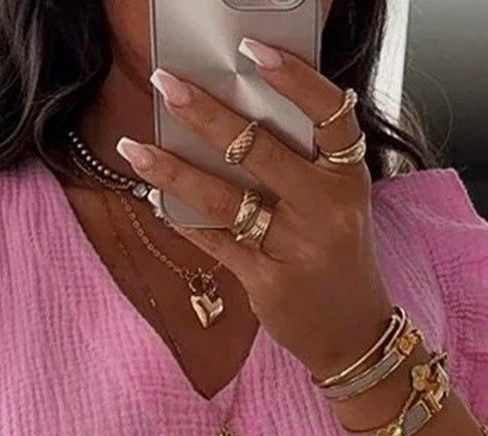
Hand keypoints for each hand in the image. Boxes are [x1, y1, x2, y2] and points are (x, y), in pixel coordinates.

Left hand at [118, 44, 393, 381]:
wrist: (352, 334)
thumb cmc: (338, 258)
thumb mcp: (338, 203)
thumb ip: (302, 163)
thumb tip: (234, 119)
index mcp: (347, 176)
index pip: (329, 112)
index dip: (294, 77)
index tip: (251, 49)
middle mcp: (325, 208)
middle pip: (260, 148)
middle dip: (205, 114)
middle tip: (166, 83)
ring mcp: (296, 247)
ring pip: (224, 198)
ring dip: (173, 171)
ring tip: (135, 148)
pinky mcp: (268, 282)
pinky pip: (215, 241)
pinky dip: (182, 219)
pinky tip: (157, 200)